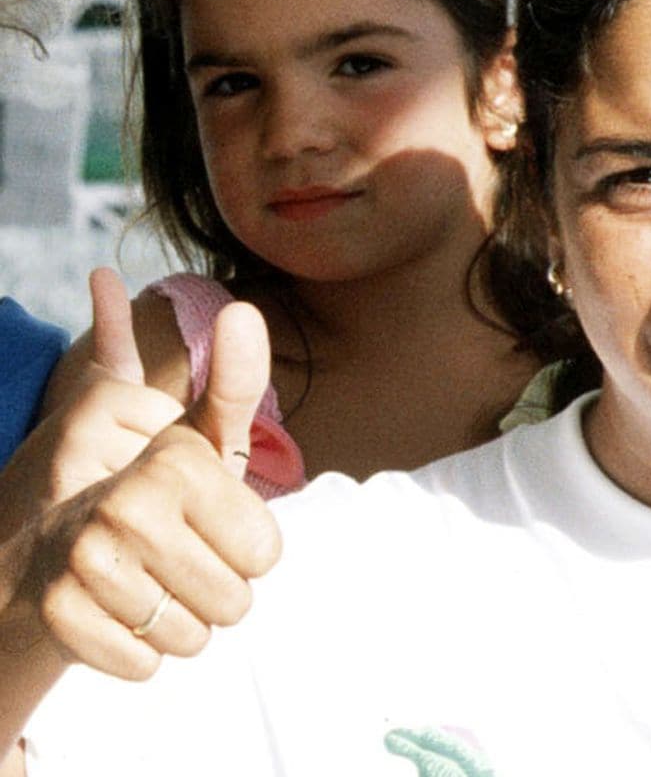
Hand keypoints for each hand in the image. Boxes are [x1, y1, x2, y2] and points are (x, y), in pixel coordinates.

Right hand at [13, 298, 281, 680]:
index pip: (267, 552)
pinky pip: (146, 665)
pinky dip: (145, 652)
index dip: (250, 550)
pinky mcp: (59, 615)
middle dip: (222, 592)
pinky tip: (125, 614)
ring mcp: (85, 561)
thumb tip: (245, 309)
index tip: (215, 527)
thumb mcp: (202, 438)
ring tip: (157, 584)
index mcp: (175, 461)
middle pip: (236, 601)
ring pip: (193, 638)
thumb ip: (234, 382)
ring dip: (185, 624)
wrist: (61, 543)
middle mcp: (127, 505)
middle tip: (185, 560)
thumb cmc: (158, 491)